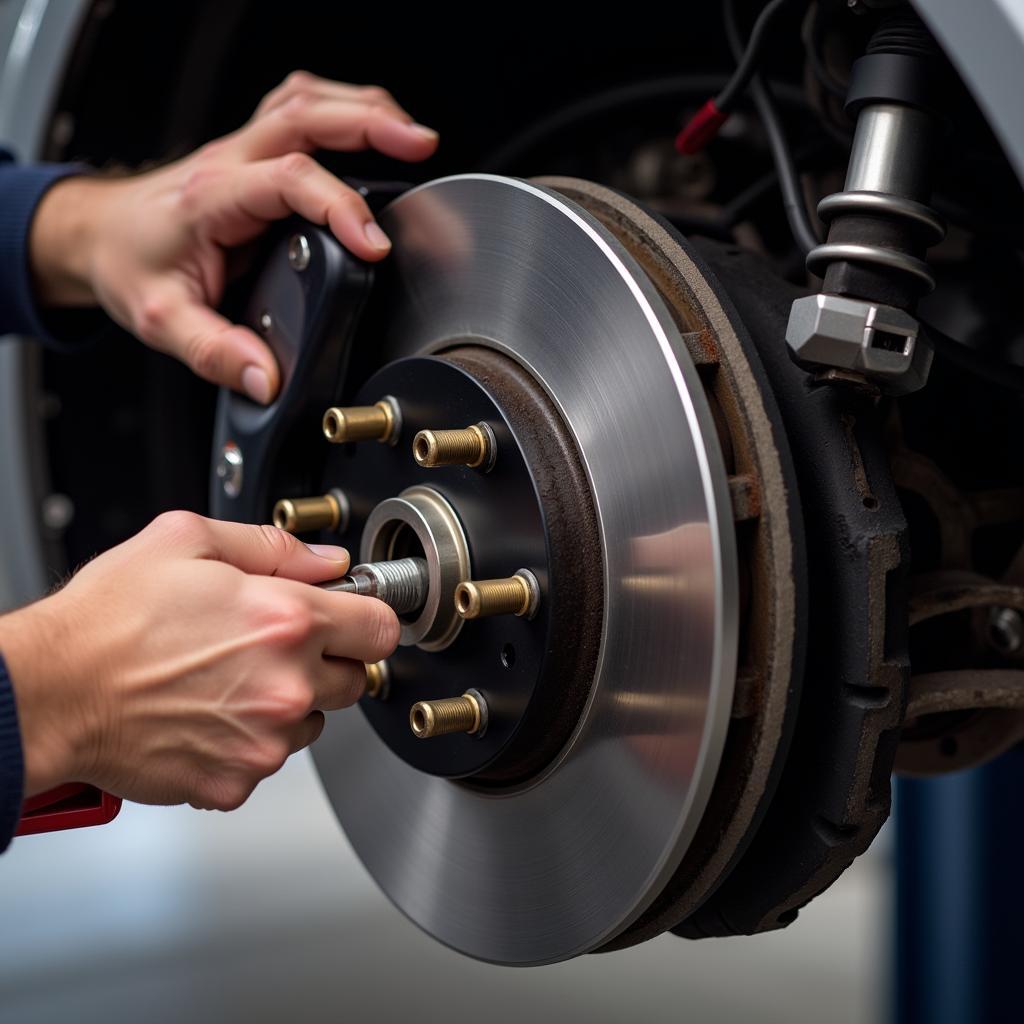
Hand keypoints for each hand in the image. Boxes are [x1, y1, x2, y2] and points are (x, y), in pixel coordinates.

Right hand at [0, 512, 399, 809]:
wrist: (50, 691)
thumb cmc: (109, 619)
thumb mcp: (187, 540)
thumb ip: (274, 546)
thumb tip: (327, 561)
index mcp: (286, 621)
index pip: (382, 628)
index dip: (366, 618)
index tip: (350, 618)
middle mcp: (286, 685)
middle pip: (356, 680)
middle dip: (326, 662)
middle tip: (272, 647)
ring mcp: (263, 741)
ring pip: (312, 723)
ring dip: (287, 704)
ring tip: (228, 680)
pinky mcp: (235, 781)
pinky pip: (267, 761)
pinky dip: (247, 742)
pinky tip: (207, 715)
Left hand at [29, 72, 438, 402]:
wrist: (99, 237)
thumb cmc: (129, 266)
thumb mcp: (162, 321)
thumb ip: (215, 352)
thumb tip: (266, 378)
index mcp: (212, 198)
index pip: (287, 180)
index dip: (339, 207)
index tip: (374, 246)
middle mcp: (229, 162)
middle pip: (305, 114)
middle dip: (371, 125)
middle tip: (420, 147)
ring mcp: (241, 152)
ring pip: (307, 102)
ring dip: (363, 110)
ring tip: (411, 136)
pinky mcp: (253, 156)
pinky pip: (302, 112)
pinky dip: (345, 113)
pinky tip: (372, 131)